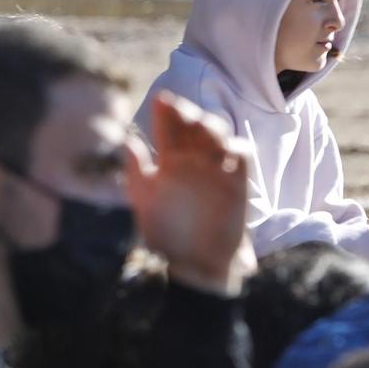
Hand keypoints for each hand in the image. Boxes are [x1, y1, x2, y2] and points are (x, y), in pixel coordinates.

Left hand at [126, 93, 253, 295]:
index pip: (169, 129)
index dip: (167, 113)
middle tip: (180, 110)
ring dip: (211, 127)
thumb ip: (135, 172)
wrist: (193, 266)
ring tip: (199, 125)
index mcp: (168, 162)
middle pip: (194, 127)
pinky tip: (225, 148)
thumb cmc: (165, 234)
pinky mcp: (237, 185)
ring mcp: (215, 171)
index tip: (161, 101)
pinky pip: (241, 158)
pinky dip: (236, 149)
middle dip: (188, 114)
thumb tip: (127, 140)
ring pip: (218, 136)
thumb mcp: (143, 202)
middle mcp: (193, 162)